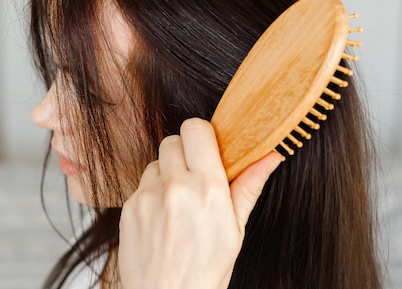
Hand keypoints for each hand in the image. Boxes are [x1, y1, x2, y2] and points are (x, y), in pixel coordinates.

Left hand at [118, 118, 283, 288]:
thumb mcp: (235, 231)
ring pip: (156, 161)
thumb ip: (248, 186)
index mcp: (208, 190)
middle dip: (185, 153)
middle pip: (173, 140)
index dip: (203, 136)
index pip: (196, 129)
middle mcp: (175, 188)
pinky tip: (162, 218)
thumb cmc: (205, 272)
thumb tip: (272, 155)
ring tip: (178, 203)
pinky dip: (152, 193)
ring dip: (167, 173)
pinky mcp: (129, 207)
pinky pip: (141, 183)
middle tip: (195, 178)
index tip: (209, 150)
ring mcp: (148, 197)